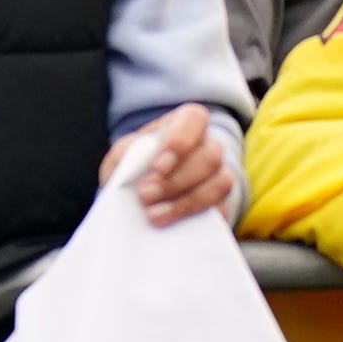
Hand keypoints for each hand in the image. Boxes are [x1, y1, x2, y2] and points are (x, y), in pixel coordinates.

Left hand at [106, 106, 237, 227]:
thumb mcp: (121, 157)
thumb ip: (128, 155)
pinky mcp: (220, 205)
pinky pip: (220, 209)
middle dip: (176, 180)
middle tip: (145, 196)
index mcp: (182, 125)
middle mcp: (207, 146)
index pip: (195, 119)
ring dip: (186, 201)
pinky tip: (170, 223)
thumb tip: (138, 166)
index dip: (180, 142)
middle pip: (210, 156)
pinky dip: (194, 216)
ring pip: (220, 183)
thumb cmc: (130, 171)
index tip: (158, 166)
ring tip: (153, 215)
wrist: (136, 204)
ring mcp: (218, 175)